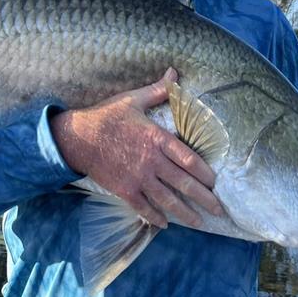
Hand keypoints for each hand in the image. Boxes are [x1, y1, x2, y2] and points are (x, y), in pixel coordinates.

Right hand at [50, 67, 223, 228]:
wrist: (78, 138)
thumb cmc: (107, 116)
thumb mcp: (133, 100)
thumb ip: (158, 91)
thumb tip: (174, 73)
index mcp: (157, 139)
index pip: (189, 159)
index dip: (205, 173)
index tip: (215, 182)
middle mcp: (152, 161)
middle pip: (184, 183)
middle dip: (204, 199)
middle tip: (219, 210)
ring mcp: (138, 178)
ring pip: (168, 200)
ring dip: (186, 213)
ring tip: (199, 222)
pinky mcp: (124, 190)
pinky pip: (144, 207)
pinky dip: (155, 217)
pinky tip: (165, 223)